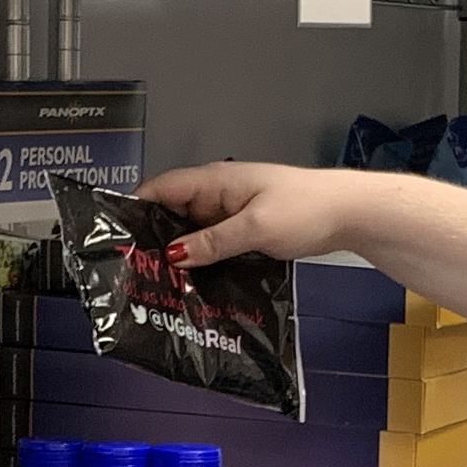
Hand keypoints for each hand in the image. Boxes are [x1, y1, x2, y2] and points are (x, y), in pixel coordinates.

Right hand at [138, 161, 370, 270]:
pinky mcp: (247, 231)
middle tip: (132, 273)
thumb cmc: (305, 210)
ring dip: (180, 254)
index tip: (115, 239)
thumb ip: (213, 241)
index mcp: (215, 181)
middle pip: (173, 213)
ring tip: (158, 285)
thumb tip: (172, 256)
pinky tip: (194, 285)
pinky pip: (214, 244)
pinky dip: (203, 260)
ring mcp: (233, 213)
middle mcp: (218, 194)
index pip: (161, 189)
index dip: (135, 209)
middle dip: (154, 239)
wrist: (351, 213)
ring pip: (193, 232)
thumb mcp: (255, 227)